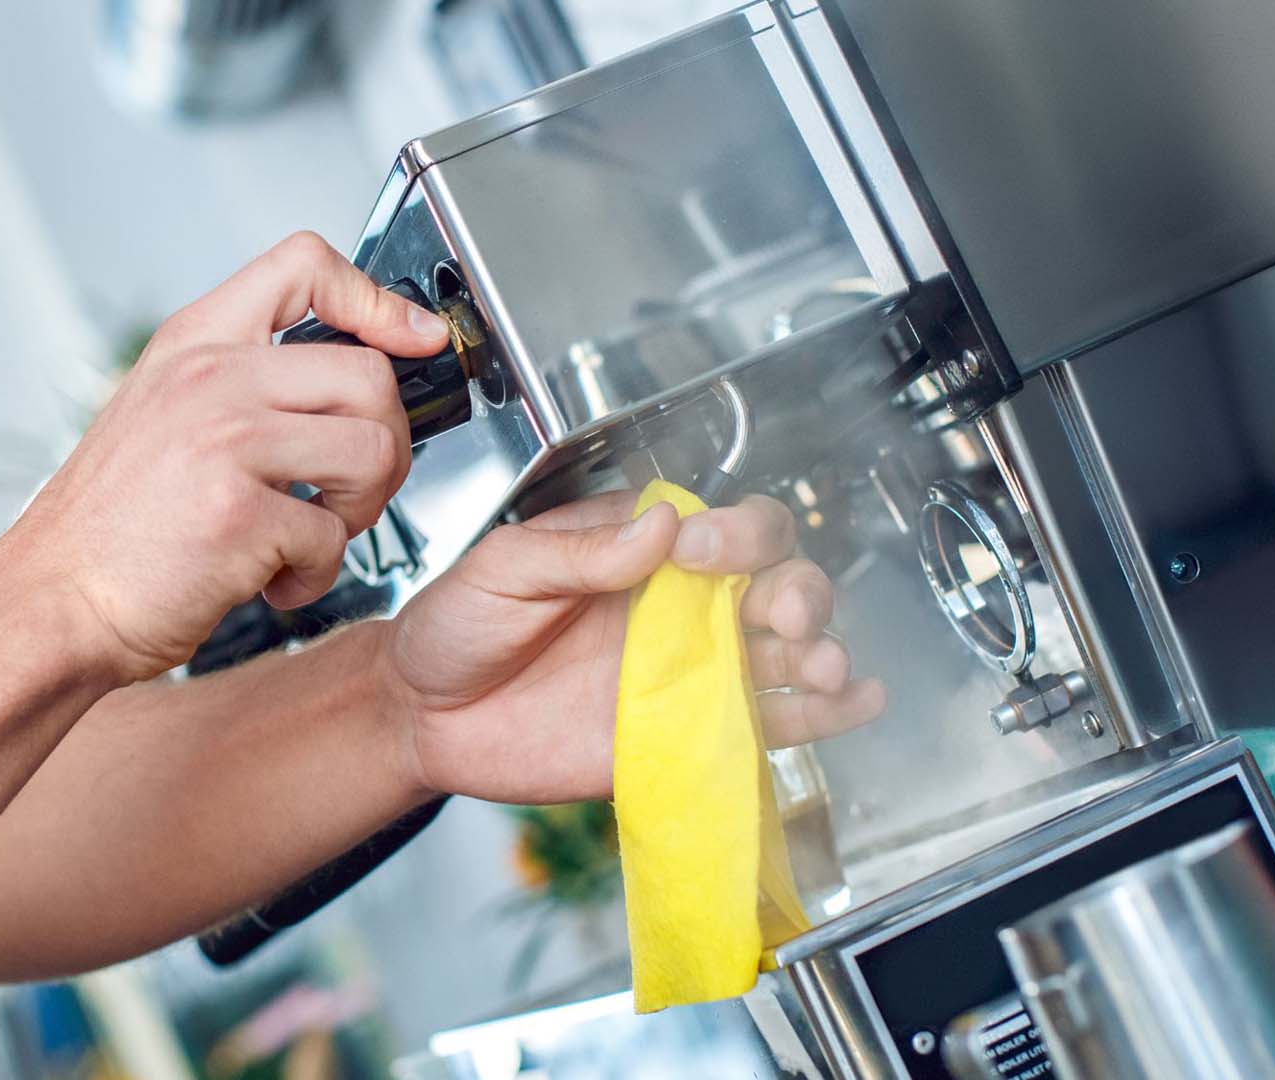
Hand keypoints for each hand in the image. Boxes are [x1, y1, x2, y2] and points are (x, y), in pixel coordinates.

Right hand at [0, 233, 450, 683]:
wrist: (52, 600)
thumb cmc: (111, 524)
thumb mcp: (164, 410)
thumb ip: (244, 380)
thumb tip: (350, 377)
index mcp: (196, 343)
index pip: (306, 265)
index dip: (377, 300)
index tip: (415, 337)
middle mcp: (211, 380)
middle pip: (371, 375)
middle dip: (388, 443)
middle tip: (353, 488)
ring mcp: (225, 443)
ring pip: (372, 452)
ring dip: (361, 510)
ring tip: (314, 533)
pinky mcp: (240, 516)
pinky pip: (333, 538)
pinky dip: (315, 576)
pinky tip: (273, 580)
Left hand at [381, 491, 884, 803]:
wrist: (424, 718)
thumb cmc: (457, 628)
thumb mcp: (501, 570)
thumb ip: (577, 552)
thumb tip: (659, 525)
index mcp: (639, 552)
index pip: (722, 524)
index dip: (731, 532)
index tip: (697, 553)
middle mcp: (679, 606)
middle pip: (777, 581)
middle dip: (796, 590)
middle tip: (777, 612)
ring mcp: (689, 672)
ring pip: (787, 651)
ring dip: (821, 650)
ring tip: (818, 664)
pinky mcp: (686, 736)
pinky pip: (766, 723)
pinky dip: (820, 716)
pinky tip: (850, 703)